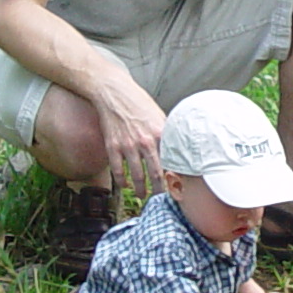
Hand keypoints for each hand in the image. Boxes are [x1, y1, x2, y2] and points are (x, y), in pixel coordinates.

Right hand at [86, 70, 168, 197]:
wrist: (114, 92)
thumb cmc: (138, 102)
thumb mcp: (159, 115)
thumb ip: (167, 133)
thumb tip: (178, 148)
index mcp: (161, 133)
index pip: (172, 162)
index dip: (176, 177)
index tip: (179, 188)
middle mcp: (146, 141)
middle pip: (156, 174)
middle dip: (160, 191)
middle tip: (163, 200)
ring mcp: (128, 145)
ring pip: (137, 176)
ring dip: (141, 190)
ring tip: (143, 197)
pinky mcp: (113, 146)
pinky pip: (118, 171)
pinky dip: (122, 182)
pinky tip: (125, 186)